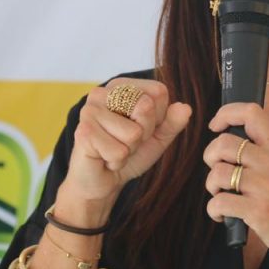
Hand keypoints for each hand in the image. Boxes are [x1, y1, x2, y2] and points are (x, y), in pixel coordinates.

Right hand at [64, 78, 191, 210]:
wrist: (102, 181)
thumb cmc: (128, 153)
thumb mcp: (157, 137)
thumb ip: (172, 122)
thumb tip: (185, 108)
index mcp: (122, 86)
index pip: (158, 92)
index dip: (158, 117)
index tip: (141, 127)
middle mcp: (103, 92)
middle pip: (147, 107)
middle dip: (143, 134)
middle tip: (125, 141)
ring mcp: (90, 110)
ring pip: (134, 132)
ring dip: (128, 149)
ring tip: (113, 149)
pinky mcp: (83, 131)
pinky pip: (119, 151)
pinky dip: (116, 161)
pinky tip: (104, 158)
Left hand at [202, 103, 268, 266]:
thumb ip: (268, 153)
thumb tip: (234, 142)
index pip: (251, 113)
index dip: (227, 114)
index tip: (216, 125)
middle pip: (224, 143)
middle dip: (210, 156)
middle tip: (218, 170)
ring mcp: (265, 187)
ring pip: (217, 173)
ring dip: (211, 185)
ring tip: (221, 195)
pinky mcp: (258, 212)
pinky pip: (219, 202)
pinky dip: (213, 210)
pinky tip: (222, 215)